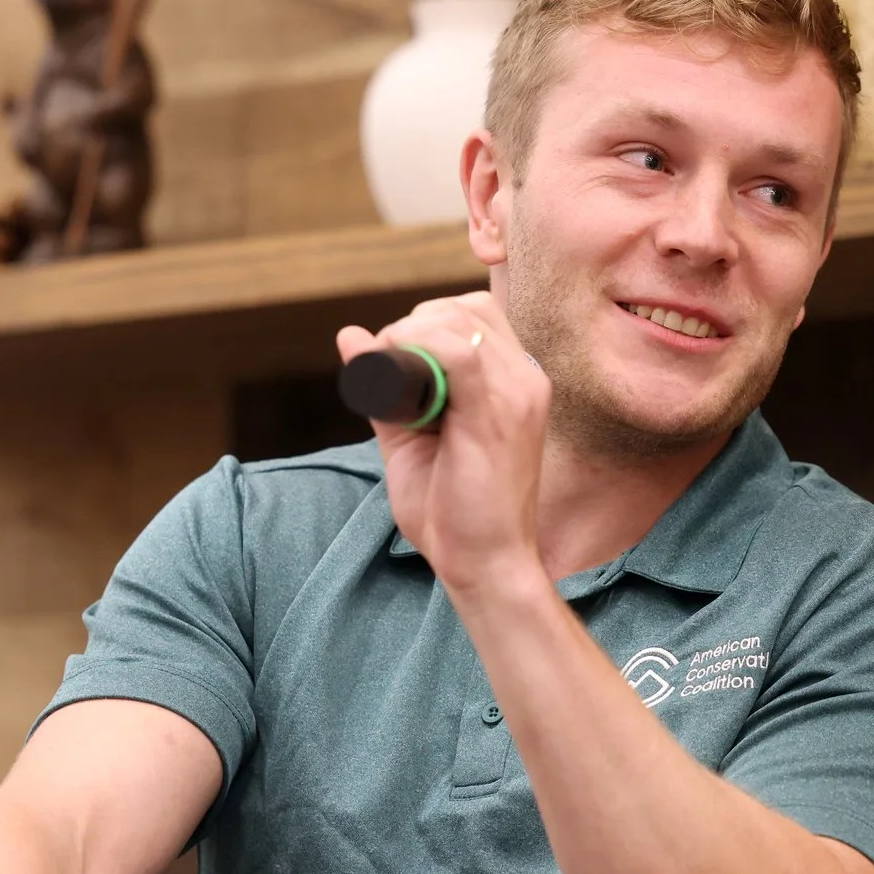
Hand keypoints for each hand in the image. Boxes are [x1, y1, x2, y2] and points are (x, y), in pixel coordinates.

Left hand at [336, 292, 548, 597]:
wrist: (484, 565)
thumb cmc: (452, 511)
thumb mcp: (410, 437)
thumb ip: (385, 387)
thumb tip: (349, 334)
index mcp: (515, 381)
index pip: (472, 313)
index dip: (423, 323)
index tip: (392, 361)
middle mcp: (525, 377)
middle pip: (462, 309)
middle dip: (412, 326)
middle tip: (385, 373)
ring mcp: (519, 391)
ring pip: (458, 321)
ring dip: (410, 336)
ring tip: (390, 379)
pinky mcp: (500, 413)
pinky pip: (461, 352)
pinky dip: (420, 349)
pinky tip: (396, 373)